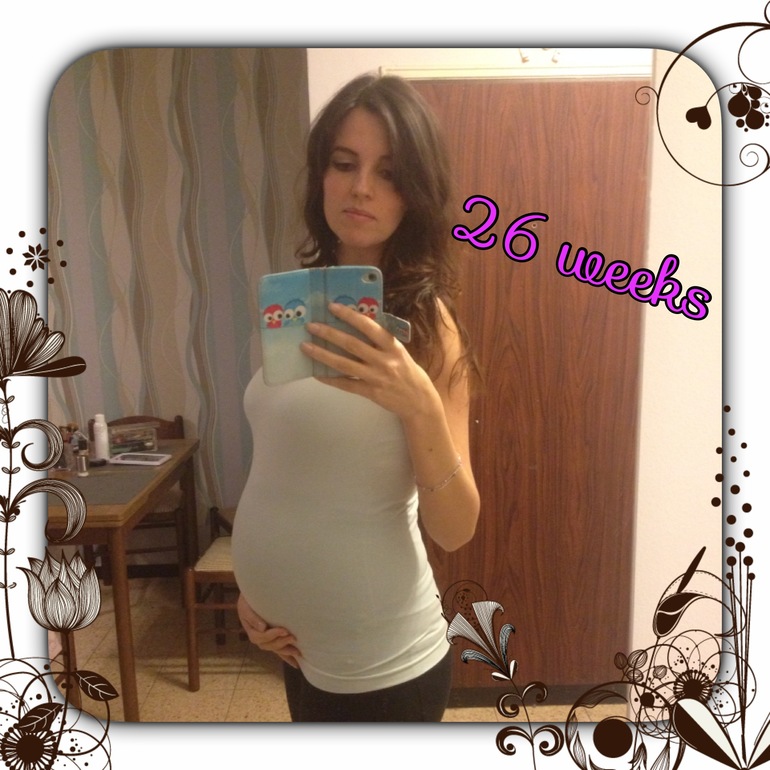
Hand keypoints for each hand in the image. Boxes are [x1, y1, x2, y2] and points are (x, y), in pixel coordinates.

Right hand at [236, 594, 300, 667]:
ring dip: (286, 651)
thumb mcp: (246, 605)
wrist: (254, 593)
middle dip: (281, 643)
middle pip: (268, 645)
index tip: (284, 630)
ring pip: (274, 649)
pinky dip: (287, 656)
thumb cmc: (249, 598)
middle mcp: (258, 637)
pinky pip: (279, 650)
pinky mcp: (273, 639)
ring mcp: (266, 639)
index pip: (260, 637)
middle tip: (293, 637)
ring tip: (297, 651)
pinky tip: (296, 663)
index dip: (272, 635)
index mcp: (251, 630)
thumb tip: (262, 628)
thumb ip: (252, 617)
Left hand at [300, 302, 437, 419]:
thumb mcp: (399, 351)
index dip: (350, 316)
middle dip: (329, 334)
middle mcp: (384, 360)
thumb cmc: (407, 371)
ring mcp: (376, 377)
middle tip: (311, 326)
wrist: (419, 401)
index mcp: (392, 345)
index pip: (369, 326)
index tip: (332, 307)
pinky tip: (317, 373)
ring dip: (323, 355)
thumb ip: (381, 340)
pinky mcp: (371, 393)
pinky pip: (346, 384)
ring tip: (306, 347)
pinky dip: (330, 379)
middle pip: (352, 344)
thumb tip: (357, 324)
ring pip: (344, 364)